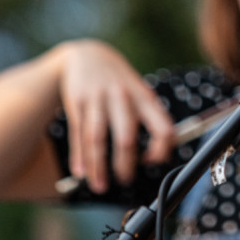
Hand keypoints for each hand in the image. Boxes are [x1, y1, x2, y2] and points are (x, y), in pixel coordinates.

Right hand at [56, 39, 173, 192]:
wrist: (87, 54)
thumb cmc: (119, 81)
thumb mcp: (139, 91)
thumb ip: (149, 117)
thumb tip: (159, 154)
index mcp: (144, 97)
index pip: (162, 127)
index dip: (161, 149)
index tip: (152, 162)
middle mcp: (122, 97)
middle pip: (126, 137)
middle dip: (125, 164)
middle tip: (125, 180)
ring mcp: (98, 99)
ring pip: (97, 139)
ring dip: (98, 167)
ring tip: (100, 186)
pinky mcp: (77, 102)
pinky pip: (78, 135)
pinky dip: (79, 157)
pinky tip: (81, 172)